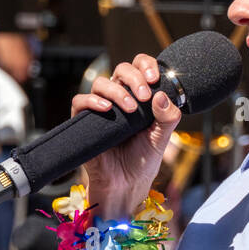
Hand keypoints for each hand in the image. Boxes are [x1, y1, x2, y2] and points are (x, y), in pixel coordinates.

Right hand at [69, 53, 181, 216]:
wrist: (125, 184)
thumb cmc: (142, 160)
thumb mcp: (161, 139)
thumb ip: (168, 118)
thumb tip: (161, 95)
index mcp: (138, 96)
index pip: (139, 67)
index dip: (146, 65)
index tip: (155, 78)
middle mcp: (118, 98)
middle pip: (121, 69)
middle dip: (134, 78)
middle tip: (145, 96)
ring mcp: (100, 108)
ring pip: (101, 83)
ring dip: (117, 91)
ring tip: (131, 109)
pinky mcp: (84, 121)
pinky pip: (80, 101)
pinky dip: (92, 101)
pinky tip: (107, 109)